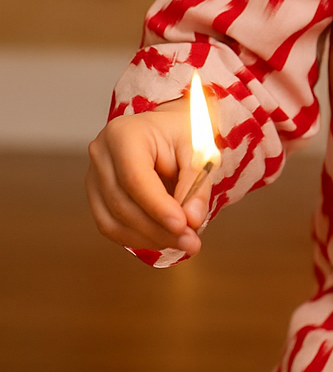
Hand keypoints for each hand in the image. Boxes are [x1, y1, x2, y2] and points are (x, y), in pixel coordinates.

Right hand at [86, 99, 211, 254]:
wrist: (170, 129)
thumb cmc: (184, 134)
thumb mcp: (200, 151)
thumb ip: (197, 185)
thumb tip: (191, 221)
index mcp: (124, 133)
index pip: (135, 178)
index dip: (158, 207)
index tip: (183, 226)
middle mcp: (101, 154)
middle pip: (122, 203)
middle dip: (158, 229)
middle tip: (191, 242)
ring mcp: (94, 176)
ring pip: (114, 221)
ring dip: (150, 238)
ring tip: (183, 241)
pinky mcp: (96, 196)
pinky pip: (111, 226)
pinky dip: (138, 238)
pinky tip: (163, 238)